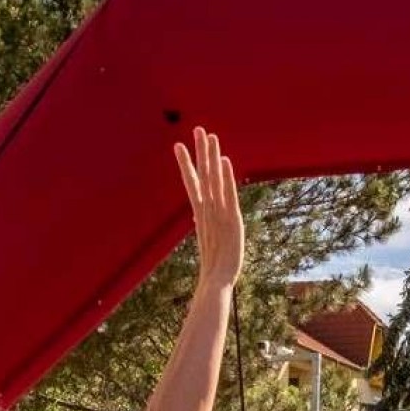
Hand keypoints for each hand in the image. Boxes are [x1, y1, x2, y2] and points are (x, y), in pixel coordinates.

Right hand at [175, 127, 243, 286]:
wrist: (216, 281)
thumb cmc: (213, 266)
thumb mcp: (207, 241)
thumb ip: (203, 225)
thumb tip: (197, 217)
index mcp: (200, 214)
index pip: (191, 183)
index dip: (185, 164)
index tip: (178, 146)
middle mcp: (207, 210)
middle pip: (202, 175)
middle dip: (200, 152)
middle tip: (198, 129)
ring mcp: (218, 213)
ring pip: (213, 179)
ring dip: (211, 156)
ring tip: (210, 135)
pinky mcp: (231, 219)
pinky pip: (228, 194)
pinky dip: (225, 177)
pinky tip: (224, 161)